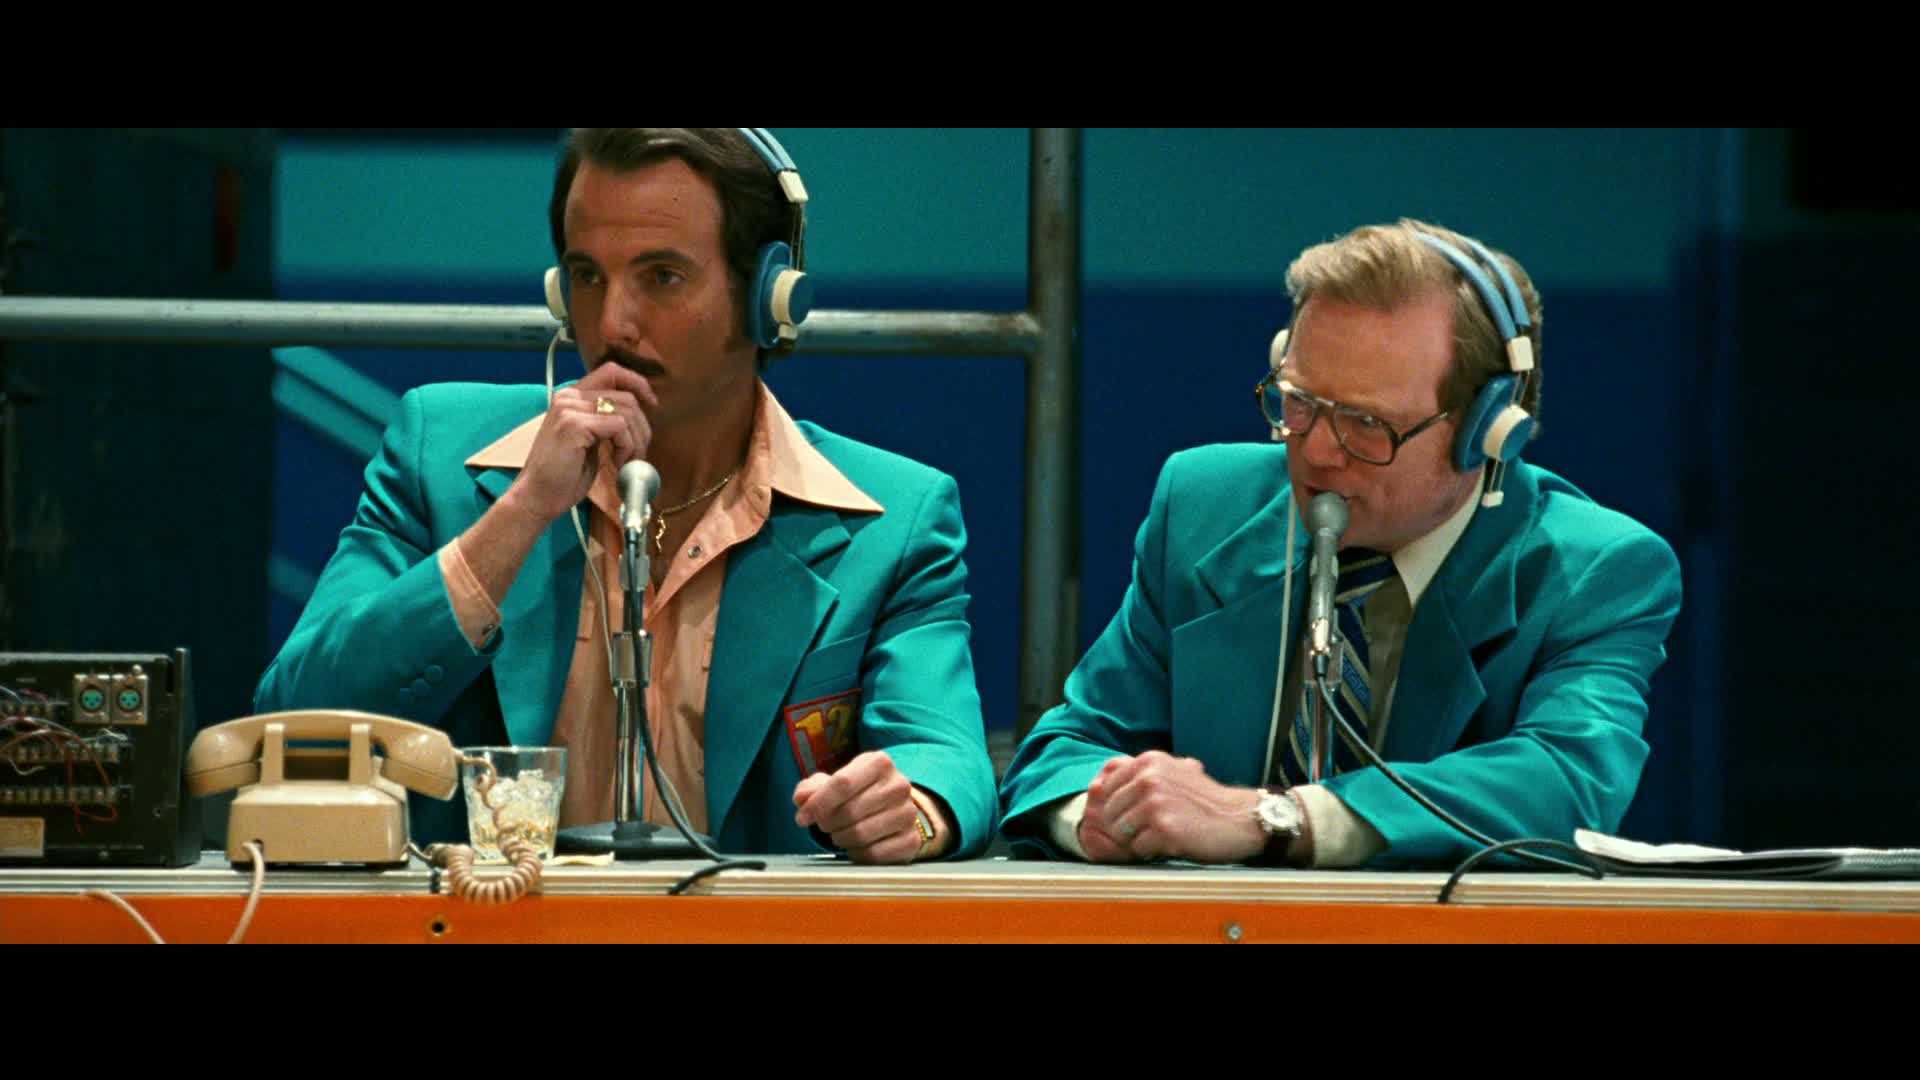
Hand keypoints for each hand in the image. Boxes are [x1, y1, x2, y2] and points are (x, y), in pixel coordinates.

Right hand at [501, 364, 658, 524]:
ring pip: (627, 412)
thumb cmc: (564, 475)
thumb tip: (640, 415)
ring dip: (636, 442)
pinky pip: (620, 427)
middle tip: (637, 455)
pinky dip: (627, 448)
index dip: (637, 383)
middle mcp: (569, 397)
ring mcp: (570, 409)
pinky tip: (616, 464)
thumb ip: (606, 422)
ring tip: (626, 462)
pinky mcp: (575, 425)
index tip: (652, 404)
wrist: (538, 496)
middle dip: (642, 428)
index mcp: (571, 397)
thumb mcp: (589, 440)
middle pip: (627, 397)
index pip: (611, 372)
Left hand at [793, 751, 934, 864]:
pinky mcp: (912, 840)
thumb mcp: (835, 782)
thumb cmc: (858, 793)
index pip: (843, 783)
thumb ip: (813, 788)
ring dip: (840, 839)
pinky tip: (854, 847)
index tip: (802, 818)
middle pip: (849, 811)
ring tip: (839, 834)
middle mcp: (899, 785)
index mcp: (879, 762)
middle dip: (827, 823)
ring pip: (861, 834)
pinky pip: (874, 854)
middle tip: (824, 825)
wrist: (894, 808)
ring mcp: (908, 813)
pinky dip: (856, 854)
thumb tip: (801, 798)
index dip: (817, 804)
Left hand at [1082, 751, 1264, 864]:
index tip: (1129, 815)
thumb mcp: (1171, 772)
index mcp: (1149, 761)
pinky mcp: (1165, 828)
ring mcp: (1156, 803)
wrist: (1241, 819)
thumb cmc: (1204, 801)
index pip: (1103, 785)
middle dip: (1122, 827)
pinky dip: (1151, 851)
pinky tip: (1172, 843)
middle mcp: (1149, 778)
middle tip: (1148, 829)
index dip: (1111, 806)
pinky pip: (1138, 848)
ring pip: (1120, 831)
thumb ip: (1137, 774)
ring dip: (1137, 839)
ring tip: (1163, 834)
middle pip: (1107, 812)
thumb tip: (1094, 785)